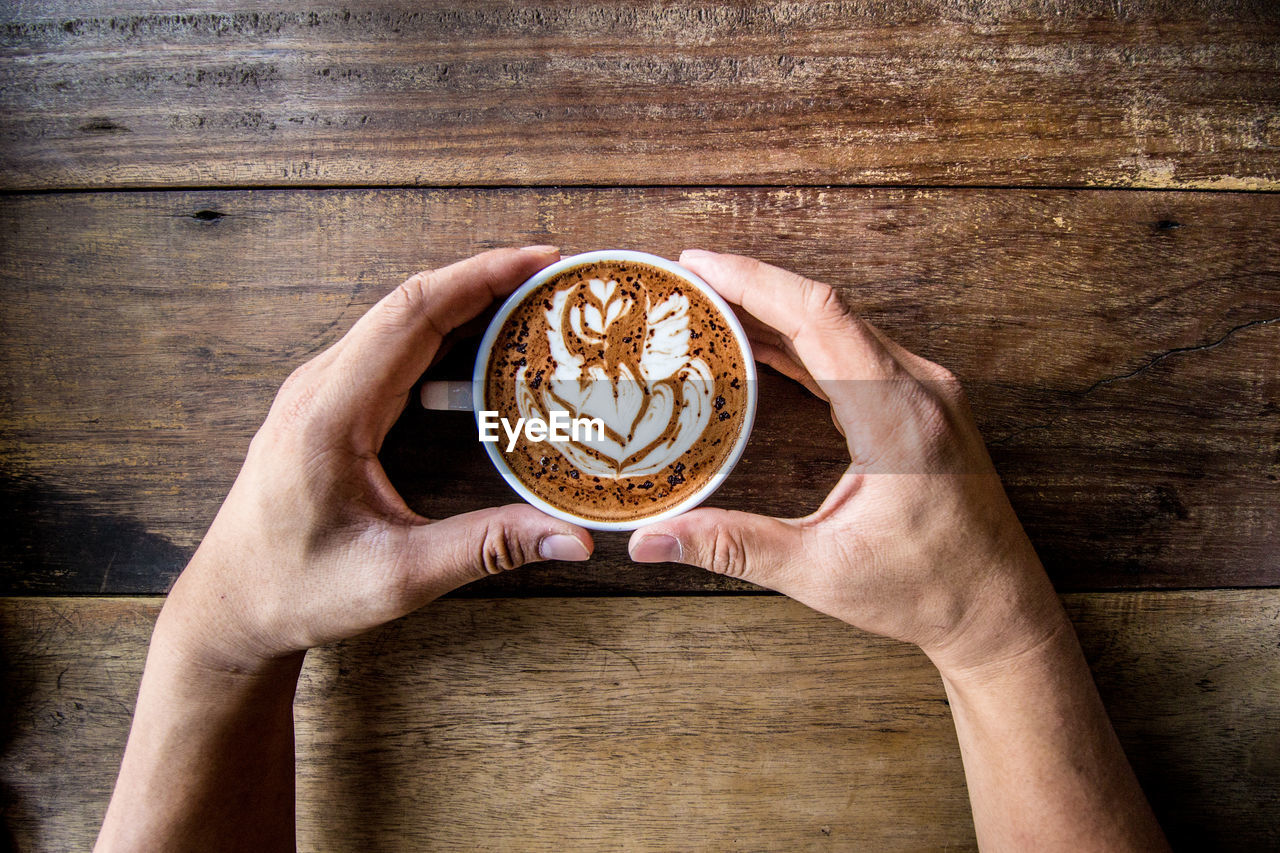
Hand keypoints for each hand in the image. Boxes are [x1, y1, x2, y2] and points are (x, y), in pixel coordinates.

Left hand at [161, 246, 593, 672]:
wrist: (228, 606)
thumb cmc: (297, 590)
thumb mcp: (398, 576)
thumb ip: (486, 548)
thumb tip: (571, 539)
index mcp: (331, 412)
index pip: (413, 314)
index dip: (480, 278)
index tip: (540, 260)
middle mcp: (319, 386)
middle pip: (410, 305)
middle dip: (485, 280)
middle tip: (553, 279)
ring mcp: (318, 391)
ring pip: (399, 323)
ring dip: (465, 305)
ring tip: (530, 303)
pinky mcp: (326, 406)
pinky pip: (390, 350)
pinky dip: (443, 337)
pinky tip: (482, 349)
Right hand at [629, 249, 1065, 673]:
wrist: (999, 609)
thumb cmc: (927, 590)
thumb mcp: (821, 572)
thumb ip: (733, 547)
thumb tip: (652, 540)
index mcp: (897, 416)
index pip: (818, 316)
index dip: (753, 281)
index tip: (697, 264)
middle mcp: (920, 388)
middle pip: (827, 308)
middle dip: (753, 287)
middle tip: (687, 282)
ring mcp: (928, 392)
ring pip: (844, 325)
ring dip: (779, 311)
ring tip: (715, 306)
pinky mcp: (924, 404)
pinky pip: (858, 351)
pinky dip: (807, 341)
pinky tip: (767, 346)